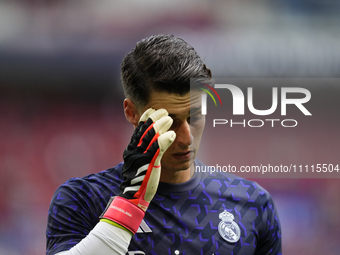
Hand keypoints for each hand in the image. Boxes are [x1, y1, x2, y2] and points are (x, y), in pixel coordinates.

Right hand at [100, 108, 175, 232]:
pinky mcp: (149, 164)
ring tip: (169, 118)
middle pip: (144, 130)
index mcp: (132, 149)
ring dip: (161, 125)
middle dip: (154, 118)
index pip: (138, 130)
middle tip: (164, 110)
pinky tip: (172, 135)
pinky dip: (164, 140)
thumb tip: (149, 141)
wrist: (132, 198)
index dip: (145, 118)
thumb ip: (143, 151)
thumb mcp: (139, 162)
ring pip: (151, 137)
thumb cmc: (138, 180)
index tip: (152, 109)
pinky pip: (157, 150)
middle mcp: (134, 150)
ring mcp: (141, 157)